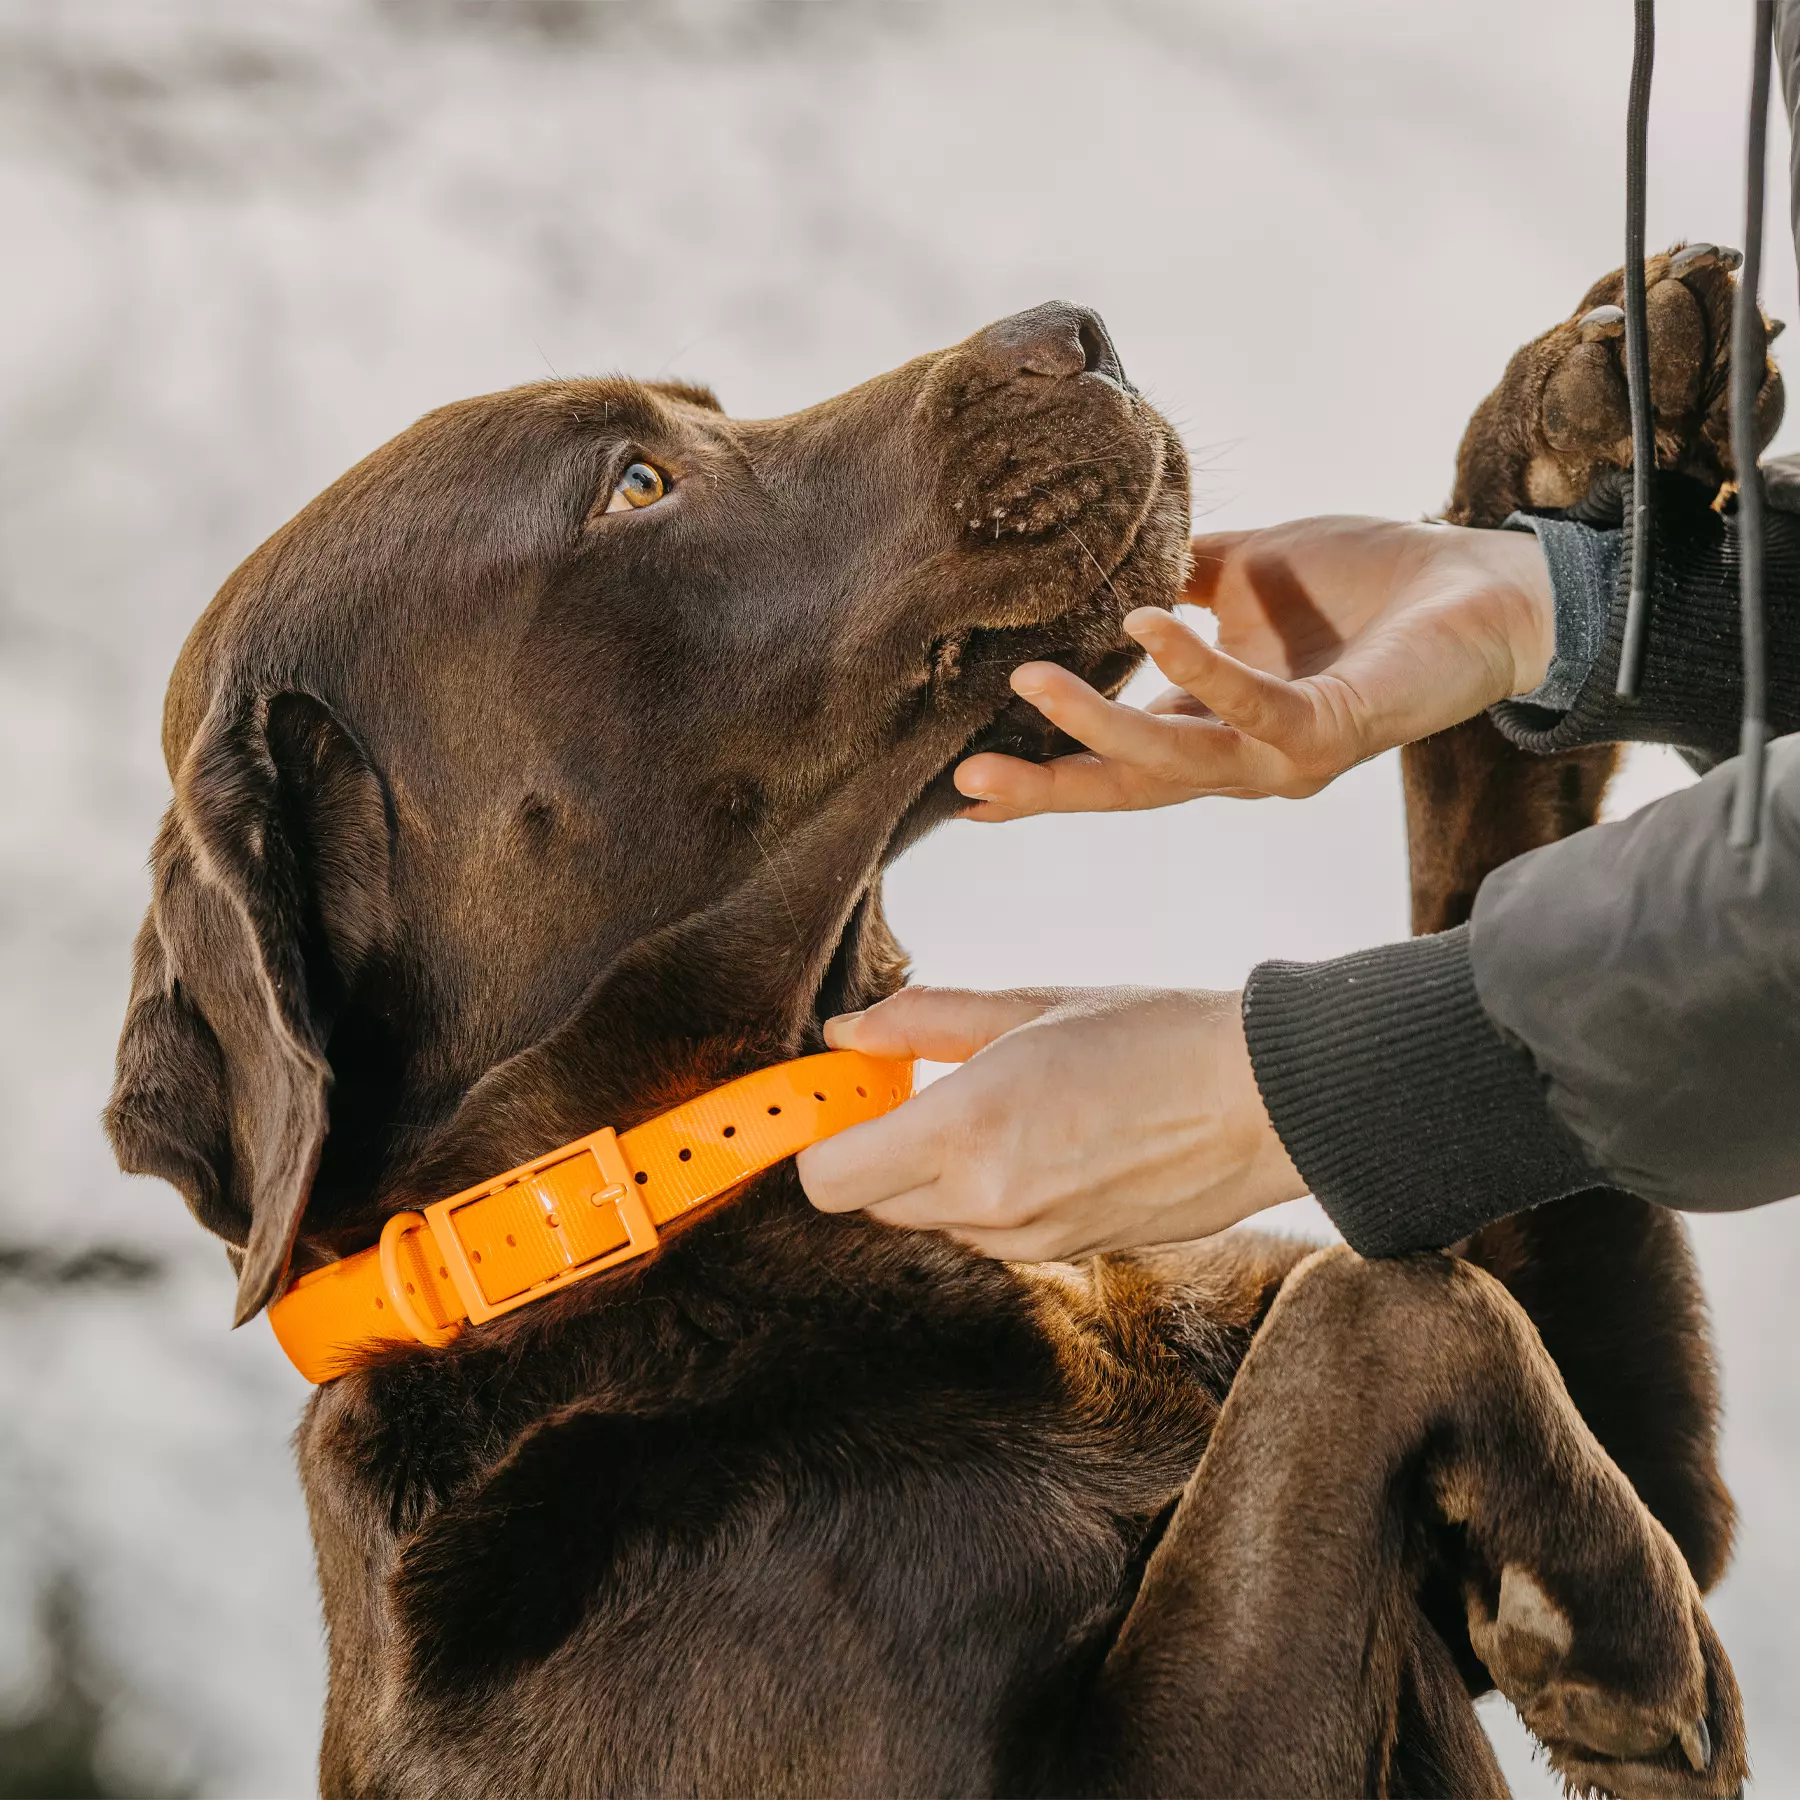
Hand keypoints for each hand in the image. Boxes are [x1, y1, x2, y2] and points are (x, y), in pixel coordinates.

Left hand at [796, 985, 1306, 1261]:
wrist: (1265, 1102)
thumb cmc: (1155, 1035)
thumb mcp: (1029, 1005)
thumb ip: (923, 1021)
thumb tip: (847, 1033)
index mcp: (968, 1130)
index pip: (828, 1178)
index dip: (819, 1137)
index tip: (835, 1097)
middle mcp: (987, 1201)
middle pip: (869, 1201)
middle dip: (875, 1147)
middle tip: (910, 1085)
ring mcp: (1028, 1240)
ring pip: (929, 1218)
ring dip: (932, 1172)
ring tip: (995, 1105)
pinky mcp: (1065, 1255)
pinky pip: (987, 1231)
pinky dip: (985, 1193)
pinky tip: (1039, 1139)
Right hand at [955, 516, 1555, 817]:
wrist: (1489, 587)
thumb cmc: (1371, 583)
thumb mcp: (1246, 571)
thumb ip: (1177, 576)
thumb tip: (1106, 557)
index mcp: (1217, 729)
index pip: (1118, 761)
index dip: (1047, 770)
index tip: (968, 784)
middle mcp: (1244, 761)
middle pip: (1129, 786)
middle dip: (1047, 787)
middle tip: (969, 780)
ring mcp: (1287, 755)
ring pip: (1175, 758)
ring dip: (1099, 726)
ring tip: (1032, 683)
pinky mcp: (1334, 726)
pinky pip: (1252, 704)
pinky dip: (1196, 668)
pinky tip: (1147, 626)